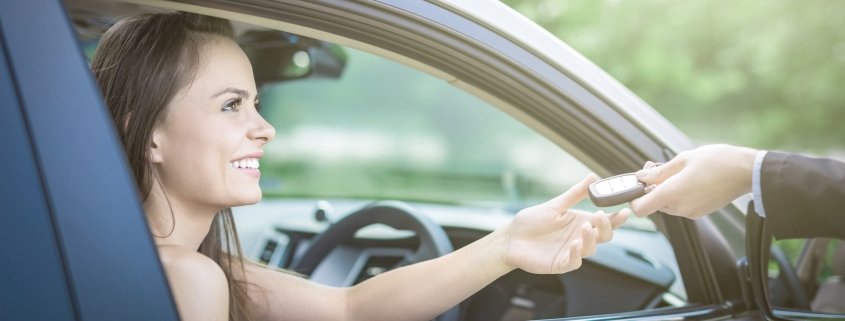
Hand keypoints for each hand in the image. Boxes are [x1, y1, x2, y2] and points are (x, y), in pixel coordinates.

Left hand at [503, 174, 629, 273]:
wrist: (511, 238)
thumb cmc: (532, 221)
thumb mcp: (555, 205)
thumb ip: (575, 194)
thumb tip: (593, 177)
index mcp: (581, 222)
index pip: (605, 222)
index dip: (617, 218)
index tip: (624, 211)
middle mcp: (580, 237)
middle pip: (603, 236)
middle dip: (606, 227)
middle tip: (599, 217)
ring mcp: (572, 251)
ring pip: (591, 248)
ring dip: (590, 238)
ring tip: (584, 227)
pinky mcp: (561, 263)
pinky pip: (574, 261)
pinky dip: (577, 253)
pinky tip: (575, 243)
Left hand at [630, 144, 757, 217]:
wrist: (747, 172)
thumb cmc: (717, 161)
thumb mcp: (683, 159)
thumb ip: (659, 171)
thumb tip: (641, 177)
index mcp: (672, 193)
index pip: (640, 209)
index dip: (634, 198)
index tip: (638, 185)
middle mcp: (679, 207)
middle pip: (653, 204)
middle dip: (652, 188)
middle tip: (658, 168)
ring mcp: (691, 212)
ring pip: (666, 205)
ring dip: (666, 191)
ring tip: (677, 172)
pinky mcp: (700, 213)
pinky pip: (680, 206)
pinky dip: (679, 195)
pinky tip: (689, 180)